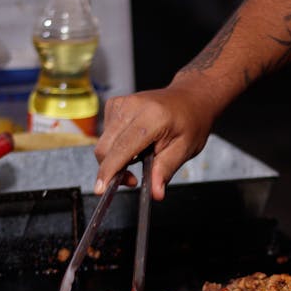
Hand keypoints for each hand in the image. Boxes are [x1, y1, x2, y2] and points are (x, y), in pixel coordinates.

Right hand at [94, 80, 217, 200]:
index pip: (122, 148)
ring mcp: (121, 103)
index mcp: (152, 117)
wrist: (190, 99)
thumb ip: (166, 170)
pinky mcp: (115, 104)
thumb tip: (155, 192)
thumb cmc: (190, 122)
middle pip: (106, 147)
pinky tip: (133, 144)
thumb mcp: (185, 149)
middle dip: (112, 170)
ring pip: (103, 143)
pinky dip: (115, 146)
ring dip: (114, 159)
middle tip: (133, 179)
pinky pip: (106, 134)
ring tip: (139, 158)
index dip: (109, 171)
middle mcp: (132, 106)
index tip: (101, 189)